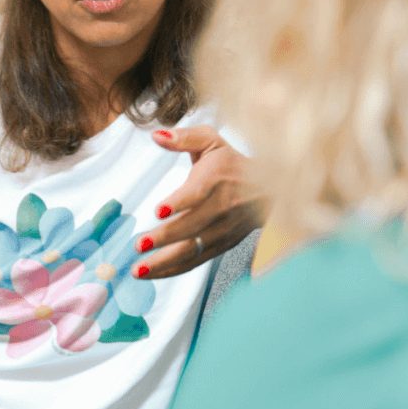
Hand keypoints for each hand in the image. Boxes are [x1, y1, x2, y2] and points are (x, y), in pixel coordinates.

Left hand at [132, 127, 265, 278]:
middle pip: (192, 227)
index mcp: (216, 179)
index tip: (159, 211)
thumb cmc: (232, 164)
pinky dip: (173, 270)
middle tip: (139, 245)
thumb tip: (156, 135)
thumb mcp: (211, 142)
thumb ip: (184, 138)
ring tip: (138, 269)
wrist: (269, 189)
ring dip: (164, 262)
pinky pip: (196, 261)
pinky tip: (151, 273)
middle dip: (165, 238)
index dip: (179, 203)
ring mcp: (222, 230)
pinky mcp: (222, 246)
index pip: (198, 193)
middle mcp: (221, 207)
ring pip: (192, 250)